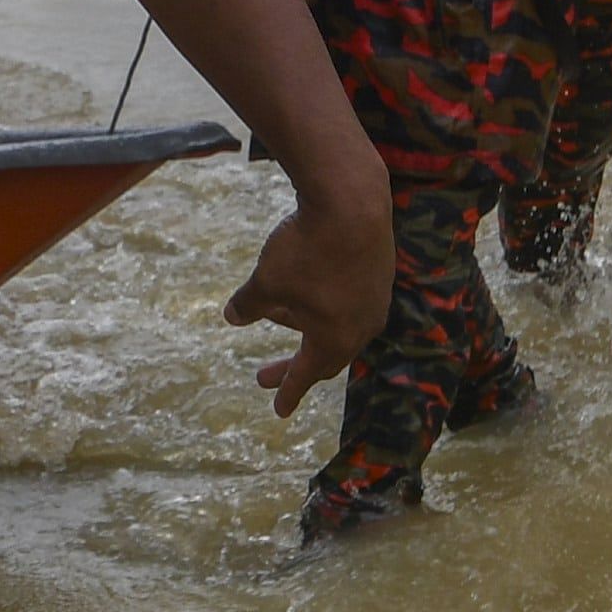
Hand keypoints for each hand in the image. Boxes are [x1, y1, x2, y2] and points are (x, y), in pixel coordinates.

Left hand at [227, 190, 393, 418]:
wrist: (352, 201)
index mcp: (333, 339)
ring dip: (304, 327)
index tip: (279, 411)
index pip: (306, 376)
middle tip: (261, 376)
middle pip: (324, 357)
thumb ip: (249, 304)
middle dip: (292, 367)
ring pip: (337, 326)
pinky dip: (323, 304)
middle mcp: (361, 328)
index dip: (288, 392)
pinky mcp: (380, 274)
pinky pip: (348, 302)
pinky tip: (304, 285)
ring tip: (274, 312)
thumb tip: (232, 318)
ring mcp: (374, 301)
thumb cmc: (306, 249)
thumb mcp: (266, 281)